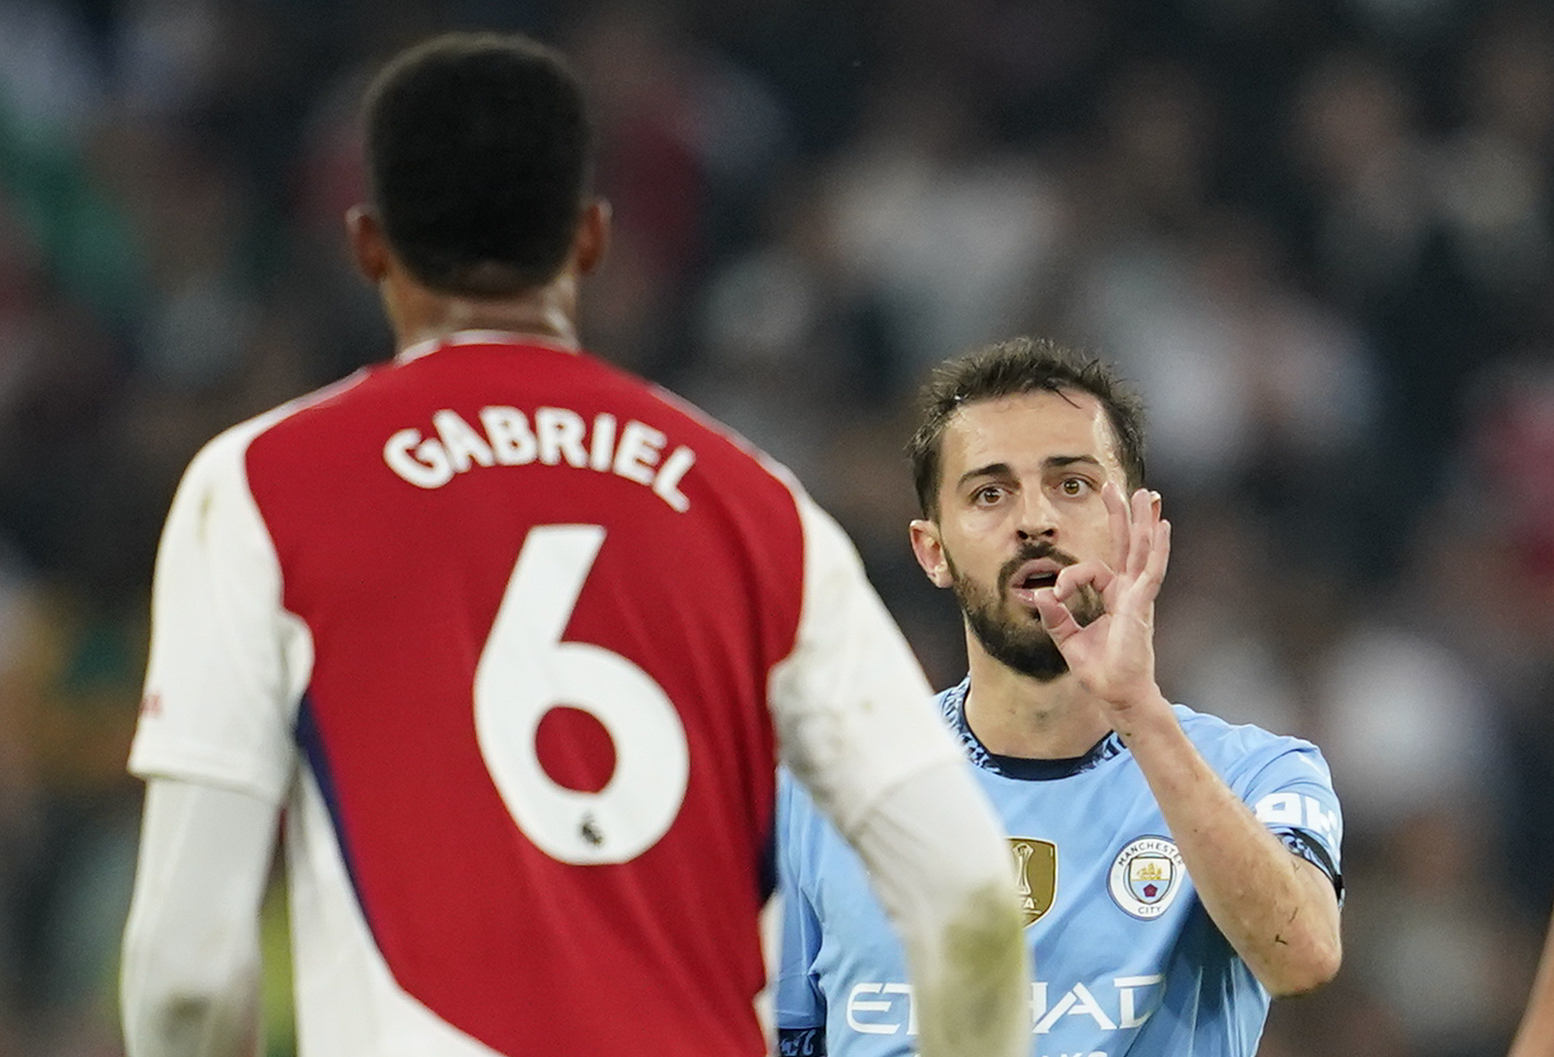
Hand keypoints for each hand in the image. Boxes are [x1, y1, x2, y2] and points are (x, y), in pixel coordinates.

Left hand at [1033, 484, 1170, 721]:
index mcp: (1112, 596)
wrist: (1116, 694)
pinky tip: (1161, 525)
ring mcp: (1138, 596)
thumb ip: (1055, 616)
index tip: (1053, 595)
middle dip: (1119, 514)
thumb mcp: (1068, 639)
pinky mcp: (1142, 605)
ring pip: (1141, 550)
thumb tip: (1041, 594)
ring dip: (1142, 521)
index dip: (1067, 578)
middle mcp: (1127, 591)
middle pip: (1125, 544)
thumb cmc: (1099, 670)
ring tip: (1145, 494)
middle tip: (1113, 485)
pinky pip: (1150, 570)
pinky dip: (1157, 548)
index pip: (1089, 570)